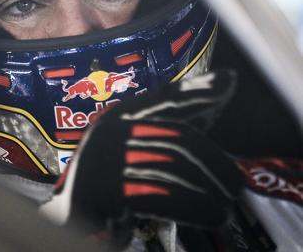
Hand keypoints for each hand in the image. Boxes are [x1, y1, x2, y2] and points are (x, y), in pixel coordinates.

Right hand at [41, 71, 243, 234]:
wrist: (71, 223)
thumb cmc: (110, 190)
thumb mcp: (133, 155)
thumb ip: (164, 133)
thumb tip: (213, 100)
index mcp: (116, 119)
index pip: (162, 97)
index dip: (196, 90)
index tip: (227, 82)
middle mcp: (109, 132)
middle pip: (177, 136)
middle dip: (214, 161)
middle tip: (235, 185)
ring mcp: (104, 160)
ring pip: (174, 166)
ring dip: (208, 192)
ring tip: (223, 210)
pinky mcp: (106, 192)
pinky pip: (163, 196)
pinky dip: (195, 209)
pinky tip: (210, 217)